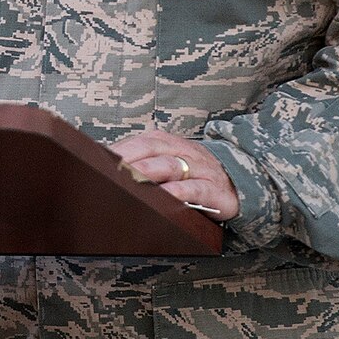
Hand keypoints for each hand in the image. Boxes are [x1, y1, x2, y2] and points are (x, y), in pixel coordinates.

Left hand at [111, 129, 238, 220]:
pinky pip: (194, 189)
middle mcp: (185, 152)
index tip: (98, 160)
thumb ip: (145, 164)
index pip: (142, 141)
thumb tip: (108, 170)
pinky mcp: (214, 190)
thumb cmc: (196, 177)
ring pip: (171, 166)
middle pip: (152, 149)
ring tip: (129, 181)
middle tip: (108, 171)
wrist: (240, 185)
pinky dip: (178, 192)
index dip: (121, 149)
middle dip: (129, 159)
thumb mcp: (172, 164)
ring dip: (148, 172)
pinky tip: (164, 197)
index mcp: (171, 143)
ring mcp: (200, 169)